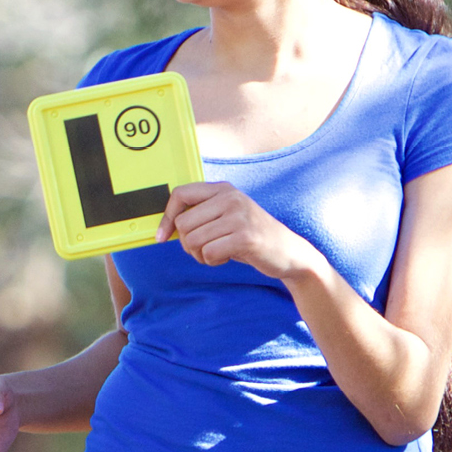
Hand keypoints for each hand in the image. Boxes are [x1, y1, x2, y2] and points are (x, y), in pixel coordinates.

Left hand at [158, 182, 322, 279]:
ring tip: (217, 253)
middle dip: (187, 244)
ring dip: (200, 255)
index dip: (166, 217)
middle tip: (204, 249)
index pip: (180, 194)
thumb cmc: (250, 237)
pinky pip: (209, 253)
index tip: (162, 236)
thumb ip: (202, 215)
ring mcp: (239, 216)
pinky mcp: (245, 237)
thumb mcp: (227, 217)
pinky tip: (227, 258)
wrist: (289, 252)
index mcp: (223, 189)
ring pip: (193, 240)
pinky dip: (212, 261)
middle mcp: (230, 198)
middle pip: (184, 223)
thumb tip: (166, 226)